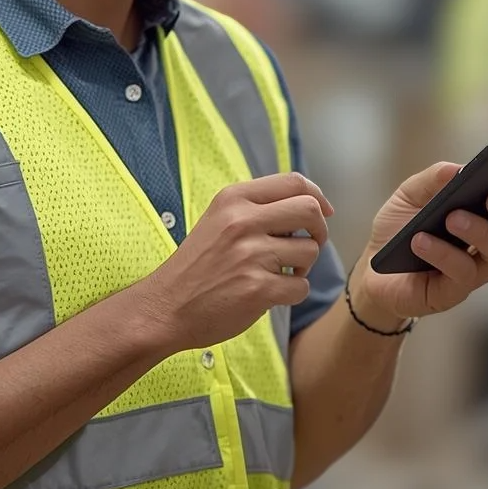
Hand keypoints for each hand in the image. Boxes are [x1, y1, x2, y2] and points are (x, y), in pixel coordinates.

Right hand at [137, 173, 332, 353]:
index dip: (317, 196)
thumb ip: (257, 208)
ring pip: (310, 251)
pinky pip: (301, 287)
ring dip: (303, 266)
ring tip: (279, 273)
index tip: (323, 211)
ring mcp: (251, 255)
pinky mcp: (258, 288)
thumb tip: (310, 205)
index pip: (294, 182)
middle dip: (319, 230)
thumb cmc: (197, 265)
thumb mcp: (219, 219)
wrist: (164, 307)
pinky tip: (270, 294)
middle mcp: (242, 221)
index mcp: (234, 199)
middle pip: (310, 211)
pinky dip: (292, 293)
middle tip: (307, 245)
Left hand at [349, 162, 487, 326]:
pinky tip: (421, 241)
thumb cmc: (399, 229)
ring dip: (475, 231)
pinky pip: (460, 274)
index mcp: (483, 217)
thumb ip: (433, 180)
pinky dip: (442, 254)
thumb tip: (457, 169)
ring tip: (450, 218)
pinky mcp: (452, 292)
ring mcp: (474, 271)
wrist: (372, 268)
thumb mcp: (410, 195)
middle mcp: (487, 245)